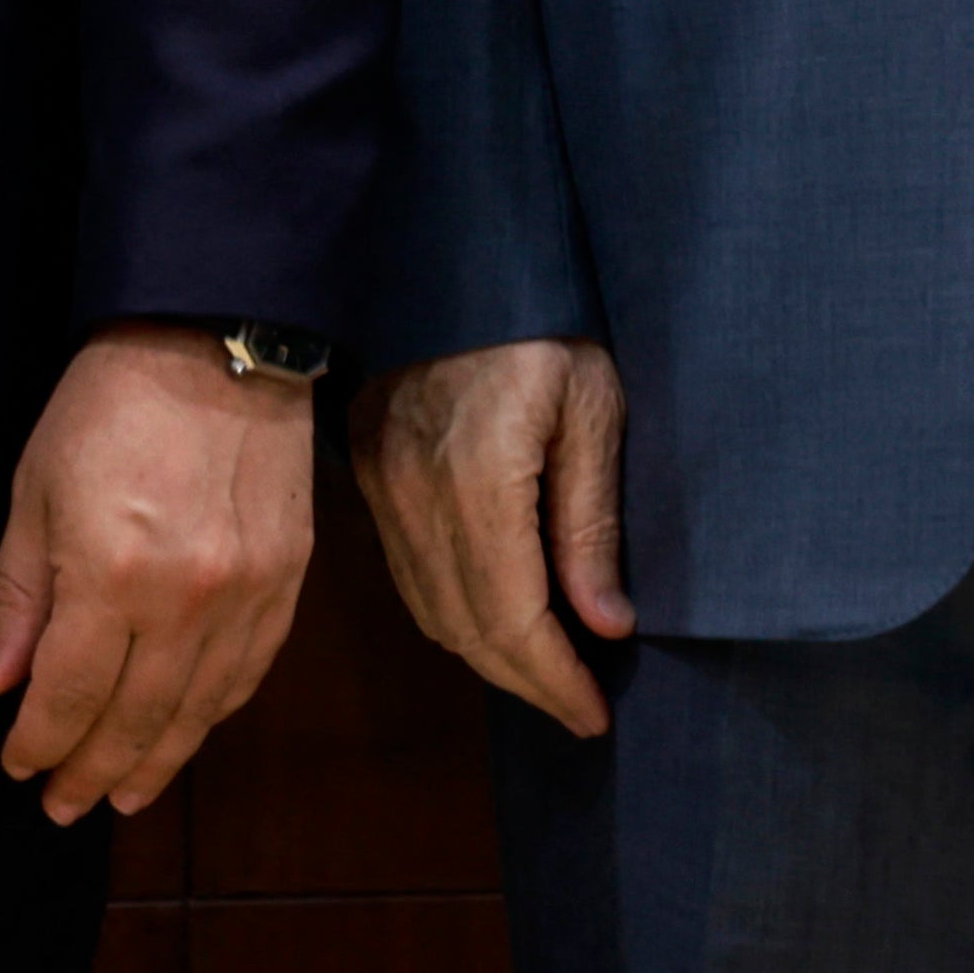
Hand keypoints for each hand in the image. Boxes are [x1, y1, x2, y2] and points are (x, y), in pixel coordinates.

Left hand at [0, 323, 320, 821]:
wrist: (217, 338)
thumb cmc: (109, 405)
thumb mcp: (34, 493)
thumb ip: (19, 598)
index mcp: (110, 574)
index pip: (69, 695)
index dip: (40, 741)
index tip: (18, 766)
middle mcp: (185, 599)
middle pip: (134, 719)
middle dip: (92, 772)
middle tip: (64, 807)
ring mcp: (246, 593)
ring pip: (197, 710)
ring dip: (157, 761)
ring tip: (124, 796)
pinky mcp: (287, 578)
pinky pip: (249, 671)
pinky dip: (214, 713)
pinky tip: (187, 732)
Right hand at [353, 337, 631, 736]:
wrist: (454, 256)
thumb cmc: (544, 321)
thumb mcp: (593, 407)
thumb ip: (591, 520)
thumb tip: (606, 625)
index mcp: (477, 481)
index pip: (513, 619)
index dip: (554, 680)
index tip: (595, 716)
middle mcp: (415, 498)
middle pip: (467, 628)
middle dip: (527, 682)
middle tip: (580, 709)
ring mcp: (381, 488)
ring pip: (430, 610)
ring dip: (488, 655)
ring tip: (548, 675)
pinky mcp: (367, 475)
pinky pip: (409, 574)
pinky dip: (454, 613)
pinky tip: (498, 619)